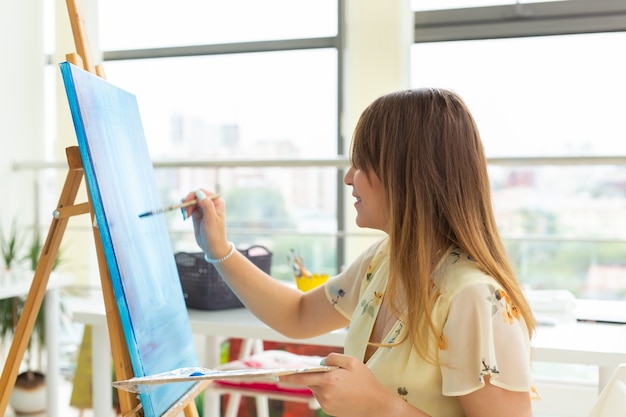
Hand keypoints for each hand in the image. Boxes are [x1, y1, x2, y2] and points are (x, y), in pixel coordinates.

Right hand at [182, 189, 229, 258]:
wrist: (213, 247)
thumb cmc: (215, 234)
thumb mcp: (211, 219)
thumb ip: (206, 205)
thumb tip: (199, 193)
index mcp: (217, 202)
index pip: (202, 192)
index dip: (193, 196)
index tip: (186, 203)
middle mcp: (211, 203)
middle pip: (195, 196)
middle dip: (188, 202)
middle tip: (185, 212)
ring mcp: (204, 208)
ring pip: (191, 201)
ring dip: (186, 207)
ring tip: (185, 216)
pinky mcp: (198, 214)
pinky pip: (189, 208)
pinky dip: (185, 210)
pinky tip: (185, 216)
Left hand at [279, 353, 398, 416]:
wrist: (377, 405)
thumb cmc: (366, 382)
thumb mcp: (352, 362)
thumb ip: (333, 357)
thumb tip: (320, 362)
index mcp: (329, 380)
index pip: (303, 377)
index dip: (289, 376)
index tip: (277, 375)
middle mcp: (325, 394)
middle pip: (311, 382)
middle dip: (317, 376)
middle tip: (334, 374)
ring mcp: (326, 405)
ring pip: (317, 390)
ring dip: (324, 385)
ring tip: (343, 384)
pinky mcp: (330, 412)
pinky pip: (323, 398)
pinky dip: (329, 393)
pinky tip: (343, 392)